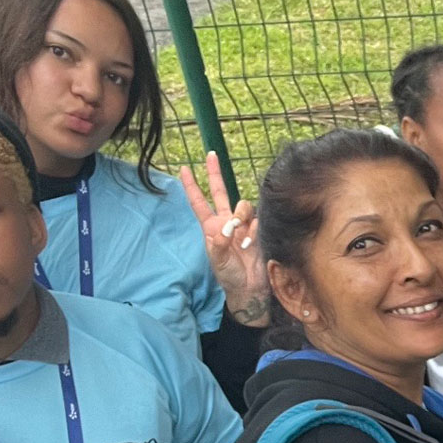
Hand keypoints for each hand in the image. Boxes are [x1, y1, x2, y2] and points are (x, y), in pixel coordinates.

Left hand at [179, 152, 271, 324]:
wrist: (249, 288)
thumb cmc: (228, 276)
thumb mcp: (217, 260)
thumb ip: (219, 242)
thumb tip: (227, 226)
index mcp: (211, 227)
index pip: (199, 202)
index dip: (192, 186)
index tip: (184, 168)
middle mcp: (226, 222)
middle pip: (220, 192)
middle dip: (215, 173)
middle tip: (211, 154)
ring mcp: (243, 226)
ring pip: (243, 205)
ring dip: (241, 217)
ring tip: (241, 237)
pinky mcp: (258, 231)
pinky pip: (257, 221)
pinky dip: (253, 232)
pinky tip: (250, 246)